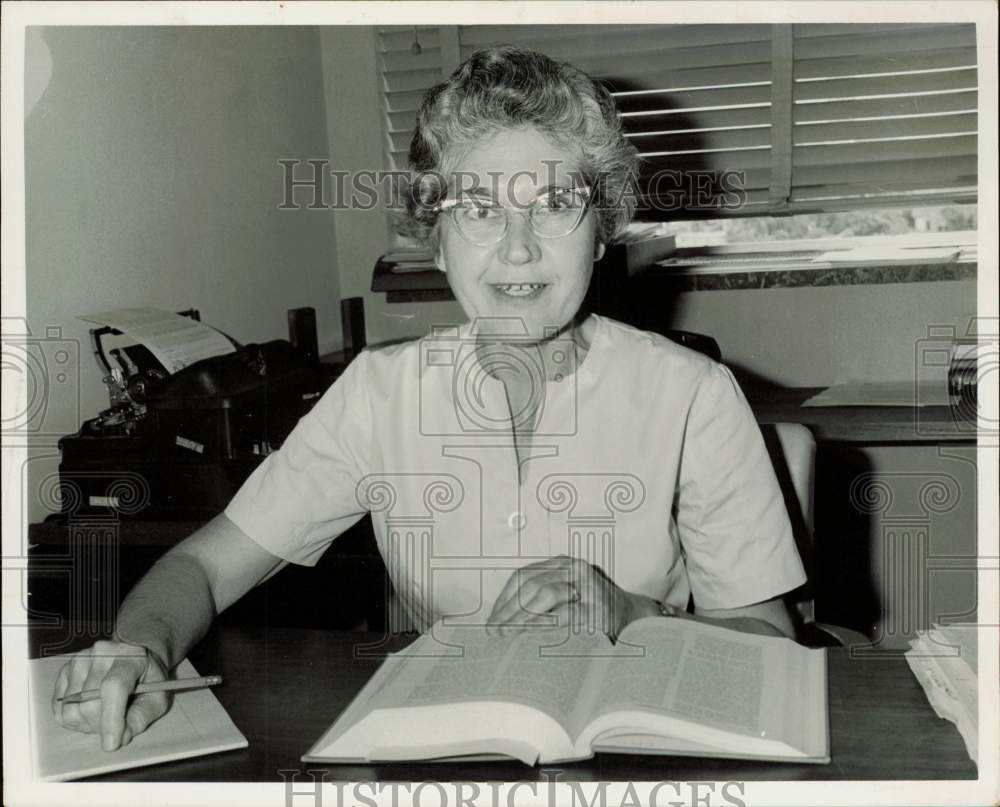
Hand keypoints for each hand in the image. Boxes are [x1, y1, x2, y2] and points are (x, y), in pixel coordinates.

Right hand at [51, 640, 170, 750]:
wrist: (134, 658)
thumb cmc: (148, 679)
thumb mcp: (158, 698)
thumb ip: (141, 717)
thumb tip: (121, 738)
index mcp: (130, 656)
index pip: (114, 686)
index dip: (111, 719)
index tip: (111, 744)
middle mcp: (101, 654)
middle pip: (89, 704)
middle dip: (102, 726)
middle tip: (116, 727)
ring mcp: (79, 661)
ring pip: (70, 711)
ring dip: (87, 724)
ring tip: (104, 715)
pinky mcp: (64, 673)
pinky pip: (59, 710)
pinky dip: (74, 720)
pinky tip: (90, 711)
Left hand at [486, 555, 633, 638]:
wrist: (630, 617)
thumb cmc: (591, 610)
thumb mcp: (564, 597)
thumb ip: (539, 598)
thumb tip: (501, 617)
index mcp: (561, 564)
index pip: (523, 576)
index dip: (504, 598)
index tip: (491, 619)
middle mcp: (574, 568)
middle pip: (531, 584)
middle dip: (508, 609)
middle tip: (493, 631)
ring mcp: (587, 585)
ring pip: (545, 594)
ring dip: (522, 615)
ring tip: (507, 633)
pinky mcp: (597, 606)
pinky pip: (564, 613)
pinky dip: (544, 623)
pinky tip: (530, 635)